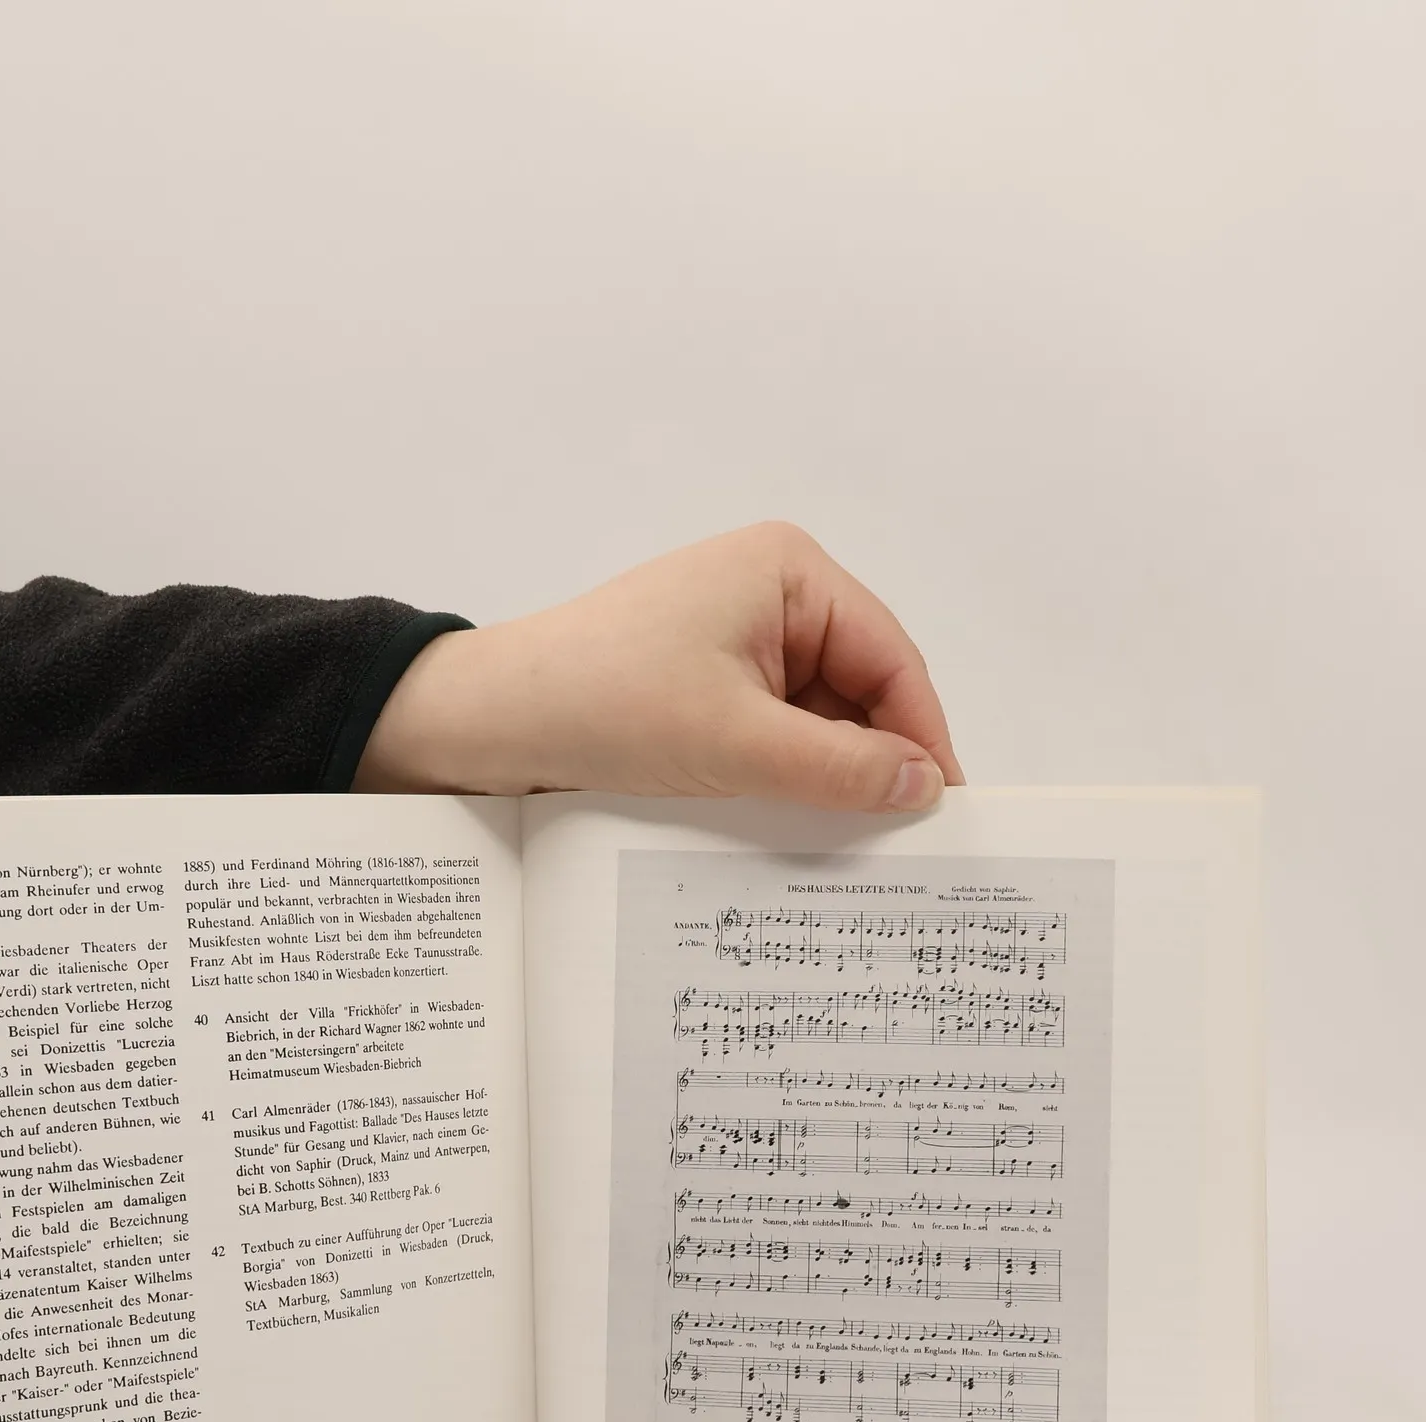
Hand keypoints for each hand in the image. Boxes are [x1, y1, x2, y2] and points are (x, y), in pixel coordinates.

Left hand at [356, 522, 963, 808]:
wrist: (484, 722)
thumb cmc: (603, 704)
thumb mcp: (737, 743)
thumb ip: (840, 767)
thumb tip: (924, 788)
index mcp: (788, 572)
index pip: (891, 659)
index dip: (921, 737)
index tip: (941, 812)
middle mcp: (768, 593)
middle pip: (858, 689)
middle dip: (871, 760)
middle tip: (897, 845)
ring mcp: (732, 638)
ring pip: (813, 718)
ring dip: (822, 776)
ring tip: (839, 845)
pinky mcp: (700, 681)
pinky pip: (768, 731)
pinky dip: (780, 776)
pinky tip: (785, 825)